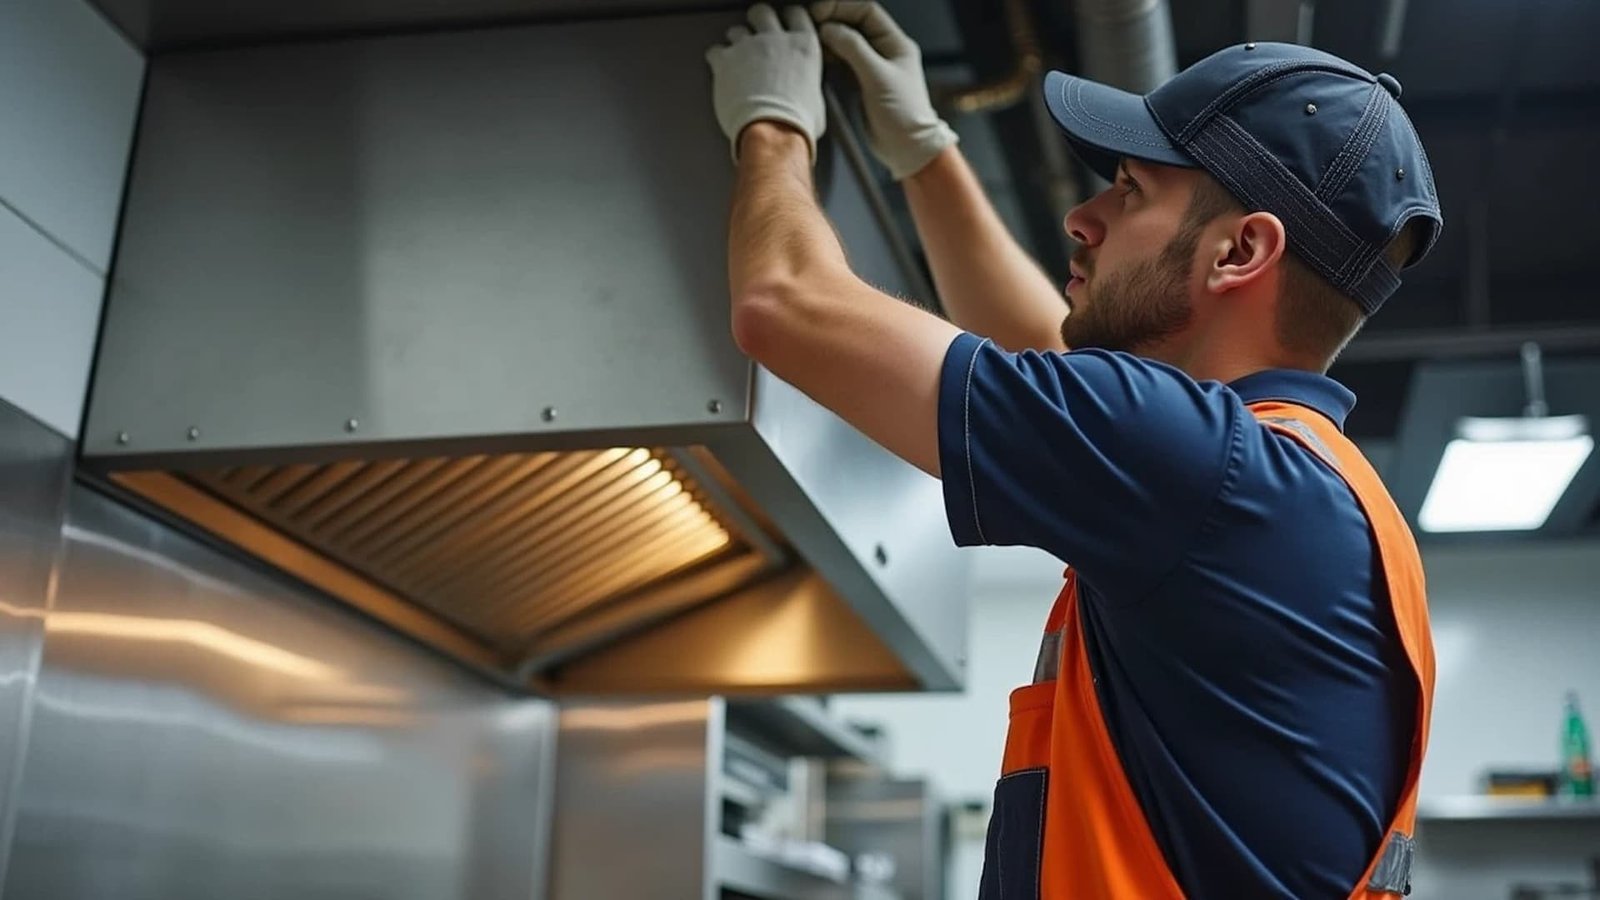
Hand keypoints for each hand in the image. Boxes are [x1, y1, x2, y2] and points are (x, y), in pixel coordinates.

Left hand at [706, 4, 825, 163]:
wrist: (773, 133)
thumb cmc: (796, 124)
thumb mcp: (816, 100)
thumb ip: (807, 85)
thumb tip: (804, 94)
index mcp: (803, 46)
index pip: (796, 15)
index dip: (788, 20)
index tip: (784, 27)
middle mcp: (775, 39)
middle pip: (762, 12)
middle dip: (757, 22)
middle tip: (756, 39)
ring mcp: (748, 47)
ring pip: (736, 30)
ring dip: (736, 43)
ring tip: (737, 61)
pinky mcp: (725, 61)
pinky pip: (715, 51)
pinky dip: (716, 59)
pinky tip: (721, 71)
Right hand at [810, 1, 957, 179]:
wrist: (908, 149)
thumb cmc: (903, 114)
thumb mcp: (877, 76)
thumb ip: (854, 49)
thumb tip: (830, 28)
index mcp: (895, 43)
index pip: (866, 11)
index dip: (841, 7)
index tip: (819, 13)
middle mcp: (885, 51)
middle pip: (854, 25)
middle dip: (831, 21)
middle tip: (809, 26)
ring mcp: (873, 67)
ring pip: (846, 44)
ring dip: (828, 40)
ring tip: (809, 42)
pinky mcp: (862, 83)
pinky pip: (843, 62)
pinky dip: (829, 58)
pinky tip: (817, 59)